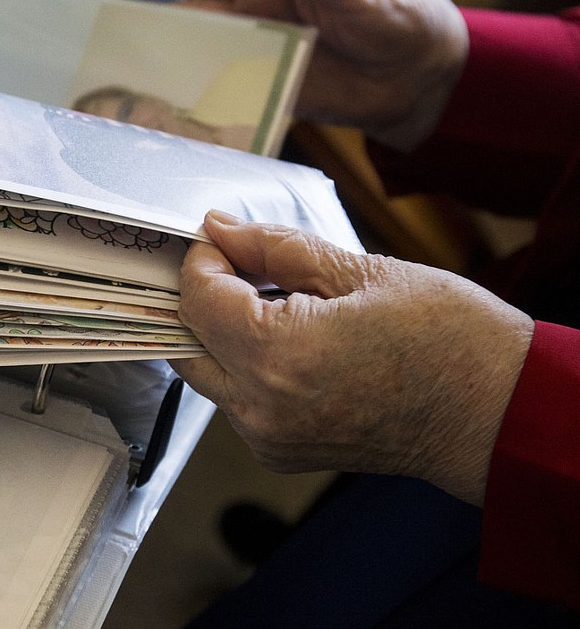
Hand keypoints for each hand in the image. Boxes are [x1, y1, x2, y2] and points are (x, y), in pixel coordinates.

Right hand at [111, 0, 468, 148]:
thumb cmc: (395, 19)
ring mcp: (259, 57)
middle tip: (106, 45)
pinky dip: (202, 112)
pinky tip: (177, 124)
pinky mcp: (269, 93)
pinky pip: (227, 101)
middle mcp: (256, 17)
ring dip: (170, 76)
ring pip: (201, 64)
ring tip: (128, 91)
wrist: (418, 78)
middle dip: (150, 30)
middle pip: (191, 21)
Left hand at [171, 211, 533, 505]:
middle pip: (187, 340)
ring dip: (222, 331)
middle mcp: (260, 406)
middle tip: (237, 264)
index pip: (197, 298)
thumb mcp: (359, 270)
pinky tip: (289, 339)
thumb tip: (221, 229)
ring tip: (276, 301)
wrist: (495, 413)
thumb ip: (275, 248)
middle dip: (202, 296)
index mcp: (277, 356)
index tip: (224, 239)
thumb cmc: (447, 339)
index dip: (203, 259)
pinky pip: (235, 400)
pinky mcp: (280, 452)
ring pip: (207, 372)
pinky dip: (244, 364)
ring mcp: (268, 437)